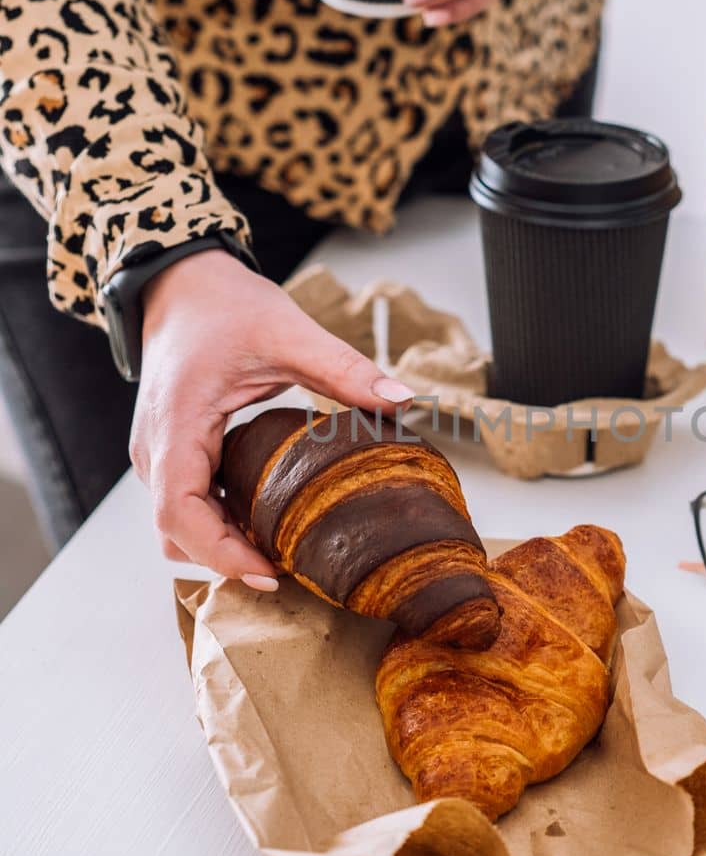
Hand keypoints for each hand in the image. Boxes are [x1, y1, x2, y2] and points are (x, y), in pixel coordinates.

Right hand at [130, 250, 413, 586]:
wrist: (181, 283)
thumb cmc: (221, 305)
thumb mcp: (288, 332)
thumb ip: (344, 369)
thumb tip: (402, 401)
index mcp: (175, 424)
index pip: (180, 514)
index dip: (222, 553)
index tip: (271, 572)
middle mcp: (154, 449)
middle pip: (176, 534)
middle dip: (228, 559)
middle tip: (292, 571)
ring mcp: (158, 455)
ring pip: (178, 528)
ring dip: (224, 545)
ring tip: (284, 551)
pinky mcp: (171, 455)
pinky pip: (188, 506)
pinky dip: (220, 524)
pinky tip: (267, 522)